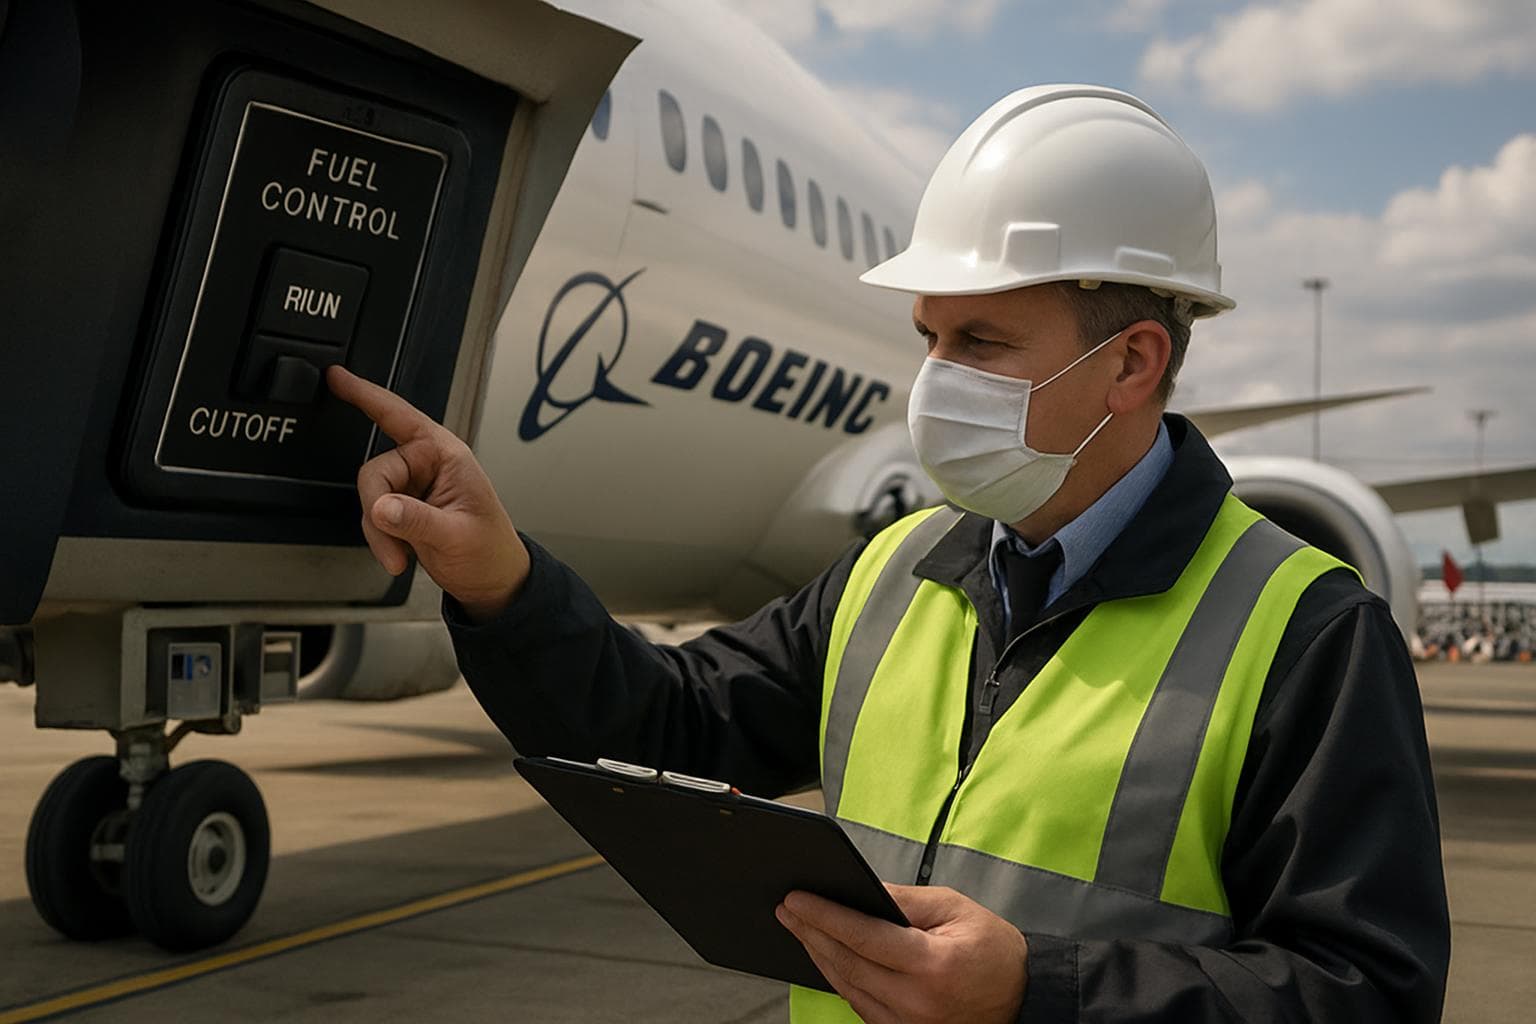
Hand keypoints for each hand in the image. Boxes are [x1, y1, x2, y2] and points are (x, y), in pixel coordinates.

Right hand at [326, 365, 529, 620]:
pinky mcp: (403, 508)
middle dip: (377, 513)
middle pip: (375, 473)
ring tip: (401, 556)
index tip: (337, 378)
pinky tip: (401, 554)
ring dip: (379, 533)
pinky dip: (381, 539)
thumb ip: (416, 519)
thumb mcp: (456, 535)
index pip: (399, 416)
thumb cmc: (490, 552)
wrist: (492, 582)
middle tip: (393, 544)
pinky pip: (374, 516)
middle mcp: (427, 466)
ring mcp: (413, 487)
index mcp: (445, 455)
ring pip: (371, 499)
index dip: (365, 395)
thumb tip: (382, 506)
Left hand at [776, 884, 1027, 1023]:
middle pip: (847, 965)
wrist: (1023, 999)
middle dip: (812, 933)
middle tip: (787, 909)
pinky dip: (840, 979)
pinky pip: (861, 1006)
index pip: (864, 938)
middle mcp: (916, 1003)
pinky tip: (826, 957)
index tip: (797, 900)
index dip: (825, 916)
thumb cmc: (993, 951)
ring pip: (848, 989)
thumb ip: (906, 900)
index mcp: (932, 967)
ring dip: (819, 956)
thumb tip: (863, 890)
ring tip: (799, 928)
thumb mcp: (956, 909)